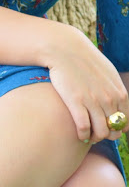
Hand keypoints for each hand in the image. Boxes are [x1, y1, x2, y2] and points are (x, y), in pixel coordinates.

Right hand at [46, 25, 128, 142]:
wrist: (64, 48)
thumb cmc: (85, 60)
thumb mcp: (108, 73)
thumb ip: (115, 90)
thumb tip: (119, 106)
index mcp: (119, 93)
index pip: (125, 122)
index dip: (115, 129)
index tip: (105, 127)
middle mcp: (109, 98)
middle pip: (113, 130)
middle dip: (105, 135)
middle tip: (95, 132)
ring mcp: (93, 100)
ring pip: (101, 133)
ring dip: (94, 137)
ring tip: (87, 134)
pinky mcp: (75, 101)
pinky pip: (84, 128)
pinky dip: (83, 135)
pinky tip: (78, 132)